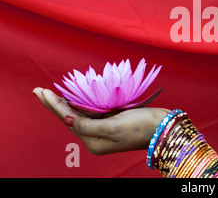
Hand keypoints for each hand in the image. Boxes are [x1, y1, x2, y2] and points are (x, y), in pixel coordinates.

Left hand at [33, 87, 169, 154]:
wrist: (164, 128)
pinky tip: (76, 96)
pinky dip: (81, 103)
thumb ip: (87, 124)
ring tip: (52, 93)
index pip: (68, 119)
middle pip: (70, 117)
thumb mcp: (113, 127)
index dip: (54, 104)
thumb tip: (66, 119)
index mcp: (93, 142)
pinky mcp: (113, 122)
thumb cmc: (140, 127)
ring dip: (66, 102)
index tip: (42, 91)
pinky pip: (91, 112)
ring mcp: (104, 129)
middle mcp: (96, 137)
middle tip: (39, 90)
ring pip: (79, 114)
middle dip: (55, 103)